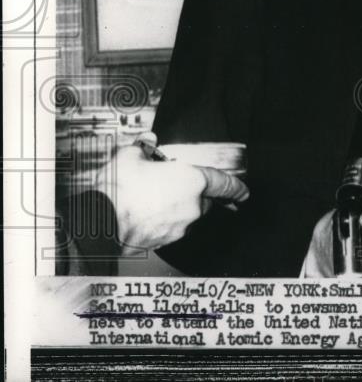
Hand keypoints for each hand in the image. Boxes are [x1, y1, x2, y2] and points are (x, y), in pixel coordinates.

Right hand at [95, 134, 248, 250]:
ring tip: (151, 198)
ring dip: (176, 207)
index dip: (237, 188)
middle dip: (193, 193)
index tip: (244, 192)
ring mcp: (179, 226)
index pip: (225, 184)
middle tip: (171, 185)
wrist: (96, 224)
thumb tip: (148, 141)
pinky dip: (163, 220)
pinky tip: (144, 213)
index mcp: (191, 181)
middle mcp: (191, 205)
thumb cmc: (116, 191)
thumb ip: (144, 147)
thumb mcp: (130, 156)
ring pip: (187, 215)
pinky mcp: (164, 241)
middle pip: (203, 199)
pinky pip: (172, 227)